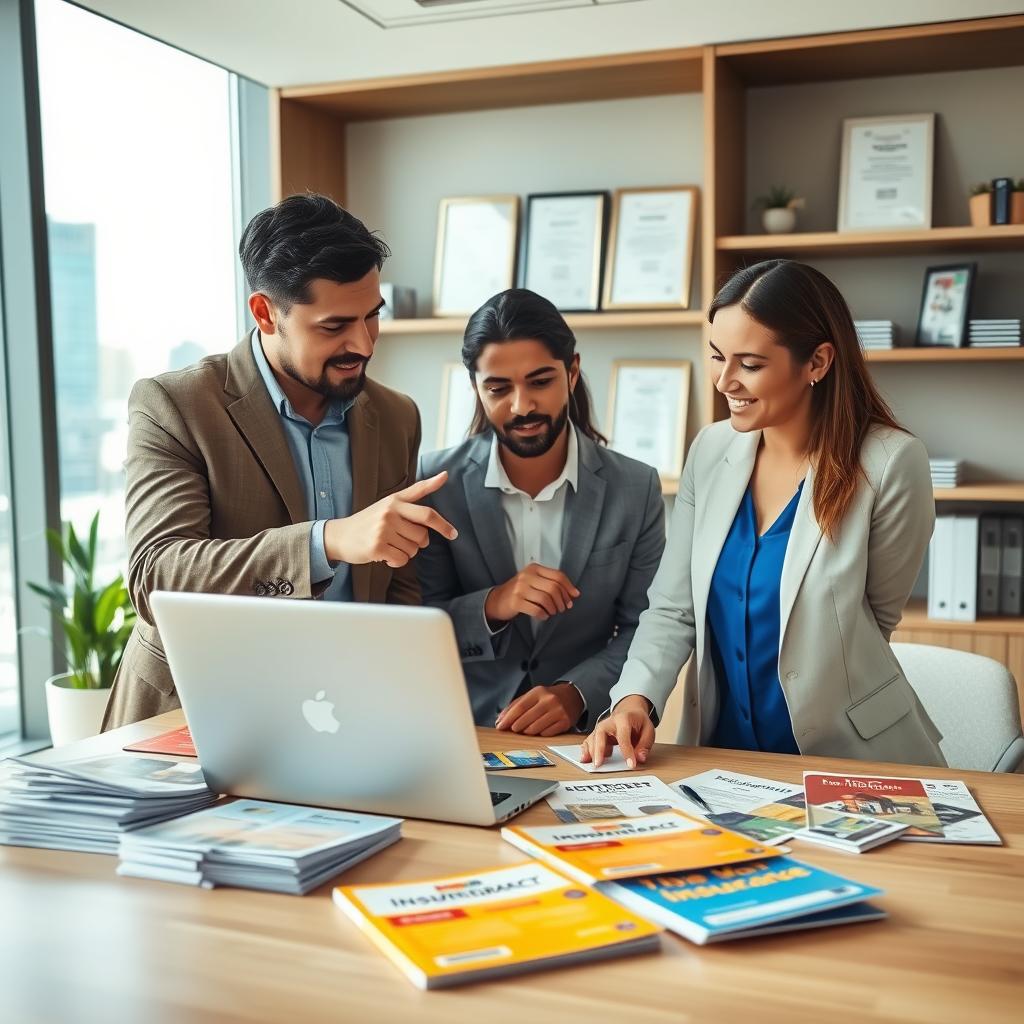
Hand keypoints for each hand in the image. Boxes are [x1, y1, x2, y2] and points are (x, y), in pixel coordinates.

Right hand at [323, 472, 456, 568]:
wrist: (340, 535)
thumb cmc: (369, 521)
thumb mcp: (389, 503)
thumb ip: (415, 494)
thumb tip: (444, 476)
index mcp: (395, 501)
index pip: (425, 509)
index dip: (442, 521)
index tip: (454, 532)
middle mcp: (390, 512)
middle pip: (423, 534)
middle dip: (421, 542)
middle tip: (407, 540)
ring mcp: (383, 529)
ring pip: (413, 549)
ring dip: (406, 552)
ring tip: (390, 545)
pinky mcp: (377, 546)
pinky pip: (402, 559)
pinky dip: (397, 562)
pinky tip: (385, 556)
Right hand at [484, 563, 579, 624]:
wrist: (497, 600)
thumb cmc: (520, 591)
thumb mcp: (534, 581)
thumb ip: (552, 584)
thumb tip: (574, 593)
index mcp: (534, 568)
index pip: (558, 575)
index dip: (569, 587)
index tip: (574, 596)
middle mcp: (527, 576)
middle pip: (554, 588)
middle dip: (562, 600)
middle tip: (563, 608)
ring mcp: (520, 588)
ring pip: (546, 599)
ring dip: (553, 609)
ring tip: (553, 612)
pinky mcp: (515, 601)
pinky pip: (536, 609)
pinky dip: (544, 615)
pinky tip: (544, 616)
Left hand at [495, 683, 583, 735]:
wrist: (572, 696)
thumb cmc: (549, 697)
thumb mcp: (533, 695)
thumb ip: (516, 705)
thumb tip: (501, 719)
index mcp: (539, 692)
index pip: (519, 707)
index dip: (508, 718)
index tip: (500, 725)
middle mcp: (549, 701)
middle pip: (526, 718)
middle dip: (516, 727)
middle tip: (513, 729)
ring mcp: (558, 712)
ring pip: (535, 728)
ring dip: (527, 732)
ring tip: (526, 729)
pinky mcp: (565, 722)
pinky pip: (547, 733)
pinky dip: (540, 734)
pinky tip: (539, 730)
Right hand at [579, 695, 654, 769]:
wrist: (629, 710)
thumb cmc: (638, 721)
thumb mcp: (648, 729)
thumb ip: (644, 744)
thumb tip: (640, 758)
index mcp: (623, 718)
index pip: (623, 736)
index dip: (627, 751)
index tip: (631, 764)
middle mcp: (609, 722)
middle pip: (600, 734)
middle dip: (599, 749)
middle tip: (599, 764)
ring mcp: (601, 728)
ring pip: (592, 738)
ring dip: (590, 751)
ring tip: (593, 764)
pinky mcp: (597, 734)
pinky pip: (588, 741)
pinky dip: (586, 750)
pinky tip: (585, 759)